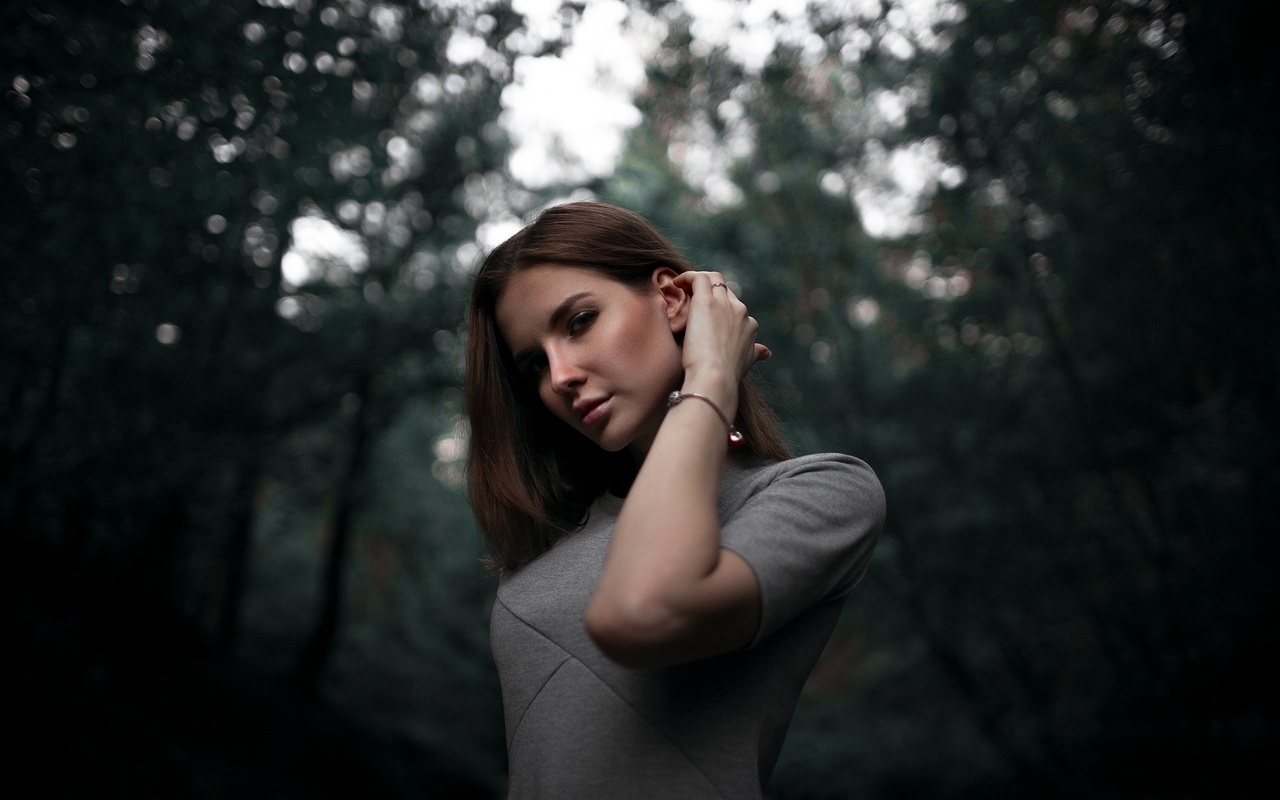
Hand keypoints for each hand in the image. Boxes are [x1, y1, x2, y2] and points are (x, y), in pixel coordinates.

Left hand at [671, 271, 770, 396]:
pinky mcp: (706, 301)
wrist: (716, 377)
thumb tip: (766, 352)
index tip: (706, 318)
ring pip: (714, 279)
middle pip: (725, 291)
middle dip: (710, 293)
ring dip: (698, 281)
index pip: (736, 310)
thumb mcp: (746, 362)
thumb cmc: (727, 375)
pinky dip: (687, 277)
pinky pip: (698, 278)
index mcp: (750, 325)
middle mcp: (740, 311)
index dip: (721, 310)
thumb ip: (755, 353)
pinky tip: (676, 284)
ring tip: (683, 288)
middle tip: (692, 299)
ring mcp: (724, 304)